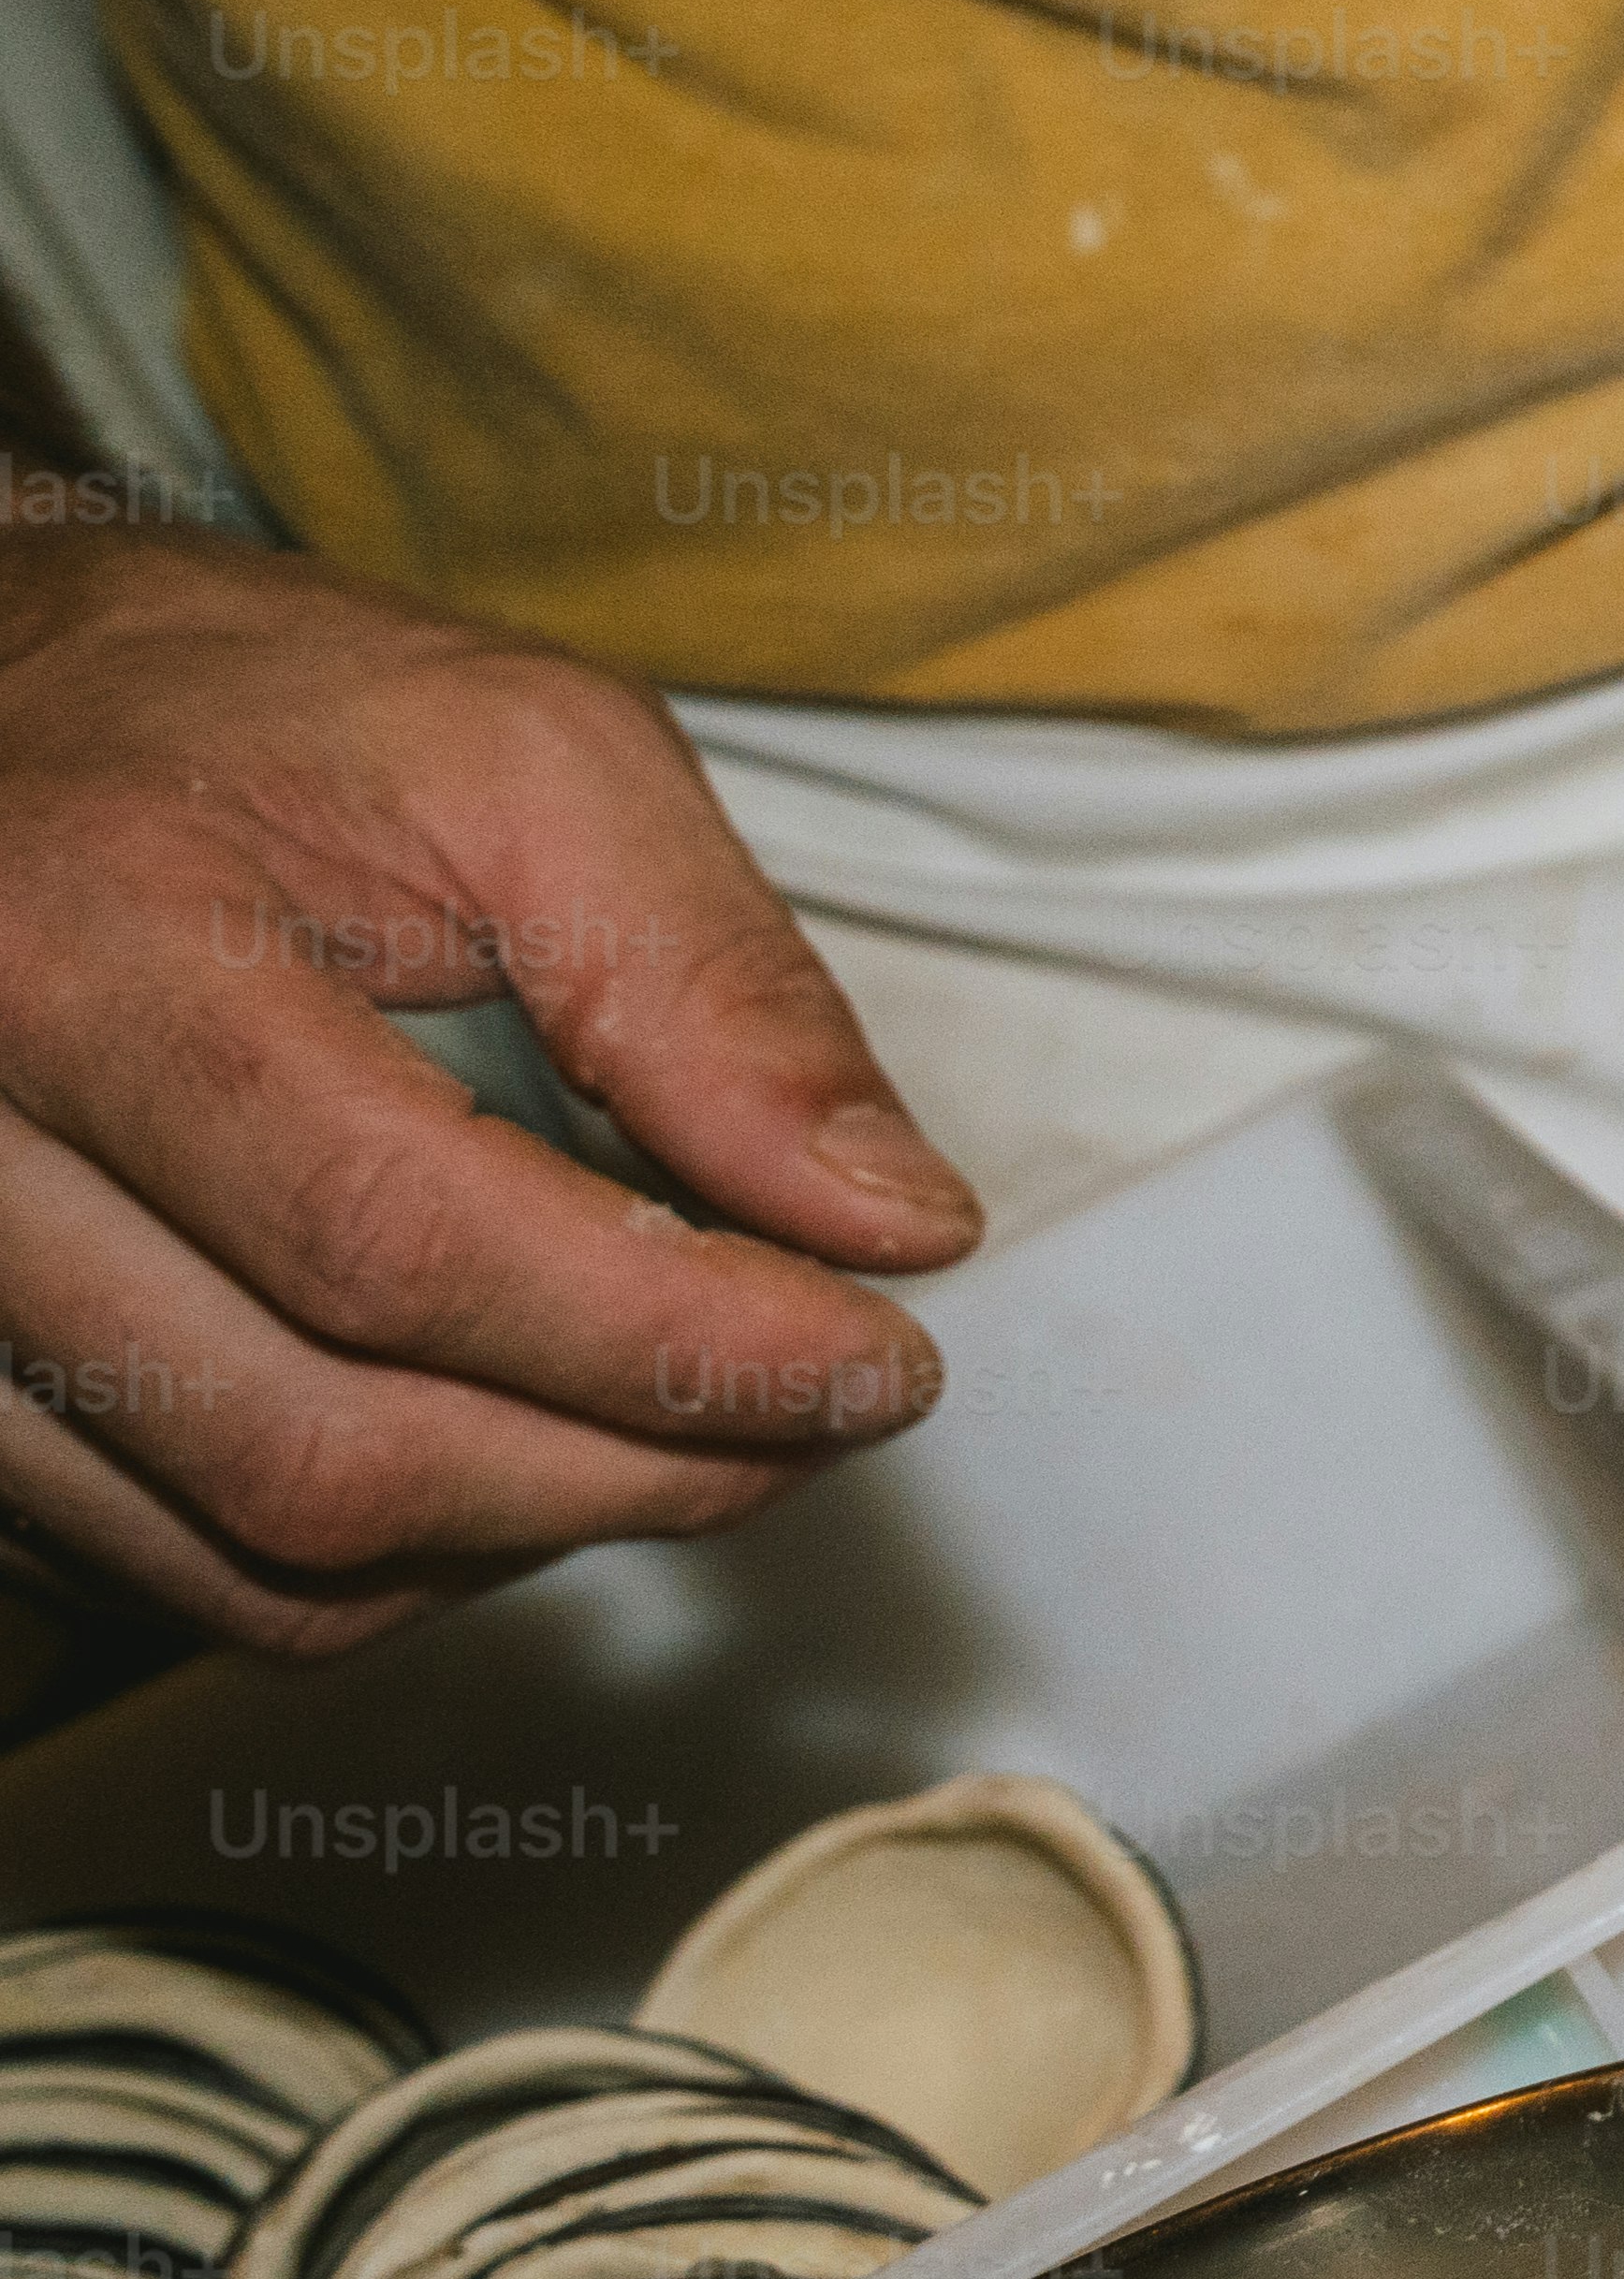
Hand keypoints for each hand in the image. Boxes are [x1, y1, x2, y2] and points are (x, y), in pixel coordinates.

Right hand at [0, 529, 974, 1656]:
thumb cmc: (240, 713)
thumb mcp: (524, 754)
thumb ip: (713, 984)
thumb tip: (887, 1215)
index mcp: (81, 951)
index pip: (395, 1241)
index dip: (669, 1344)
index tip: (876, 1364)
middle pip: (319, 1443)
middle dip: (631, 1469)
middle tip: (813, 1411)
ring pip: (250, 1550)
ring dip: (523, 1529)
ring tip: (677, 1422)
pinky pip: (167, 1565)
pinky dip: (380, 1556)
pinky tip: (502, 1437)